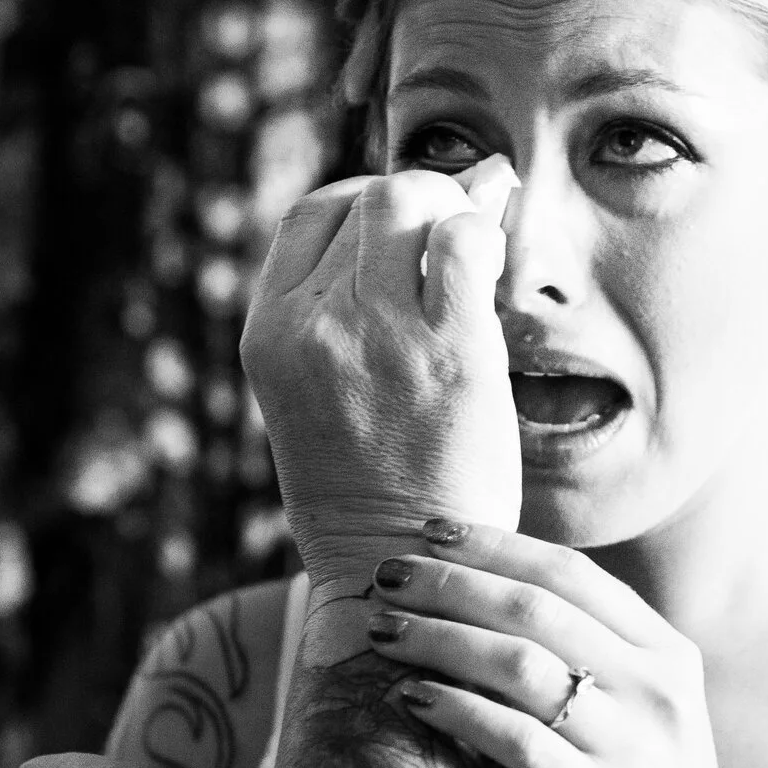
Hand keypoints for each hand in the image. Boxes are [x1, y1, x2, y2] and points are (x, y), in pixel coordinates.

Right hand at [241, 169, 519, 591]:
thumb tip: (436, 199)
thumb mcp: (321, 393)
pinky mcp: (447, 349)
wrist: (394, 569)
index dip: (365, 201)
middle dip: (422, 198)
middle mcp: (313, 324)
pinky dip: (487, 236)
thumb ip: (354, 307)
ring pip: (414, 201)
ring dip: (457, 209)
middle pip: (370, 198)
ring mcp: (377, 332)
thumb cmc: (372, 487)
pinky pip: (466, 243)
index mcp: (269, 334)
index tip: (404, 226)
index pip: (312, 215)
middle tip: (455, 234)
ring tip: (479, 252)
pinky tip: (498, 271)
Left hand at [360, 524, 767, 767]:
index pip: (572, 574)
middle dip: (452, 581)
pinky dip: (455, 709)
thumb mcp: (643, 727)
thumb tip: (488, 609)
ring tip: (383, 631)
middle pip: (538, 606)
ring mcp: (634, 750)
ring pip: (519, 662)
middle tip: (384, 573)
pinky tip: (409, 699)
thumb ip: (592, 666)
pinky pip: (514, 739)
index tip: (430, 529)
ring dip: (440, 637)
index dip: (495, 544)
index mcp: (669, 659)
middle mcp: (658, 692)